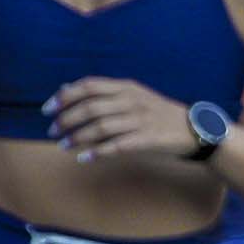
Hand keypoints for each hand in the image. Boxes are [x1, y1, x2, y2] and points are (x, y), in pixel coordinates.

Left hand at [48, 77, 199, 162]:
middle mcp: (132, 100)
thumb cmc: (158, 113)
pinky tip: (84, 158)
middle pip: (91, 106)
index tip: (48, 109)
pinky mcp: (147, 138)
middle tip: (53, 131)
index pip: (89, 86)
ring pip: (101, 126)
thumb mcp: (132, 95)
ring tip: (64, 146)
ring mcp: (140, 119)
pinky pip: (117, 145)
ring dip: (78, 137)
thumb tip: (65, 89)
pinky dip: (98, 152)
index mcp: (126, 87)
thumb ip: (102, 93)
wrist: (195, 129)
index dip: (65, 96)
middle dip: (67, 119)